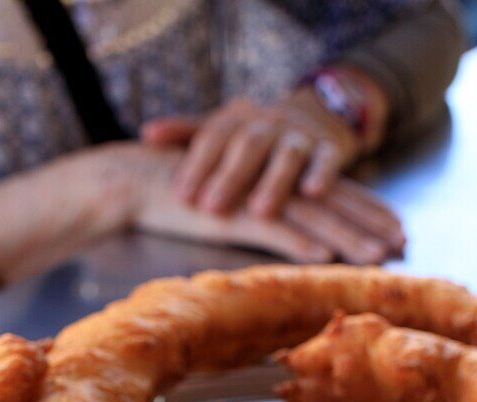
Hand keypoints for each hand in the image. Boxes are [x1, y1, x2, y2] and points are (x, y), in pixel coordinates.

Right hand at [129, 146, 402, 264]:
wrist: (143, 182)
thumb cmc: (190, 196)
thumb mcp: (238, 204)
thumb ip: (268, 213)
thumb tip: (301, 237)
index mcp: (281, 181)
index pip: (336, 194)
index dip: (370, 210)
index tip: (399, 229)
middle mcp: (277, 185)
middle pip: (335, 205)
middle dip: (372, 225)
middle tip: (404, 244)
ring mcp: (258, 197)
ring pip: (313, 219)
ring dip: (348, 238)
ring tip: (377, 256)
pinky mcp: (234, 214)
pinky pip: (273, 228)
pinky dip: (298, 242)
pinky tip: (323, 256)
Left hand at [142, 75, 388, 216]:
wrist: (317, 115)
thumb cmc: (256, 136)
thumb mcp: (223, 129)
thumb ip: (186, 134)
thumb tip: (145, 135)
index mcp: (236, 118)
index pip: (211, 138)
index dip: (196, 166)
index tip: (181, 196)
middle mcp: (268, 123)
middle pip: (247, 145)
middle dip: (229, 177)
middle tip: (211, 208)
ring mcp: (300, 135)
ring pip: (288, 154)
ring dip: (275, 182)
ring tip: (261, 211)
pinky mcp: (330, 149)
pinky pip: (328, 160)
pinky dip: (322, 174)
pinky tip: (313, 193)